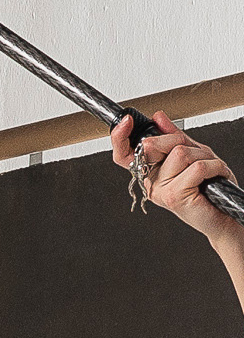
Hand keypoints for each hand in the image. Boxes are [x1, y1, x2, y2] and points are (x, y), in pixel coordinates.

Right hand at [114, 111, 239, 242]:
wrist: (222, 213)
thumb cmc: (209, 186)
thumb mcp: (193, 153)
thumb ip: (175, 137)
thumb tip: (158, 118)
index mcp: (150, 172)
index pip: (125, 154)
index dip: (121, 137)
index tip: (126, 122)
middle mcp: (151, 182)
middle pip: (154, 145)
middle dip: (179, 141)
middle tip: (194, 155)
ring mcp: (160, 190)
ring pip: (180, 153)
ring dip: (204, 156)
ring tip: (208, 170)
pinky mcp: (174, 196)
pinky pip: (196, 167)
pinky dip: (214, 166)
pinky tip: (213, 176)